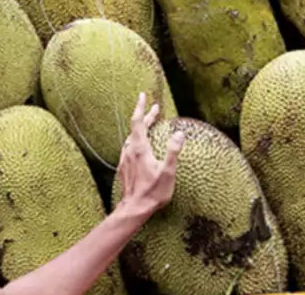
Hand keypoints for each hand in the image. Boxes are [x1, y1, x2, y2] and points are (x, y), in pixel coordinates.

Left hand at [115, 92, 184, 217]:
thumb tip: (179, 133)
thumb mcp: (167, 172)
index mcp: (140, 149)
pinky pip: (129, 147)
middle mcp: (130, 151)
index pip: (138, 122)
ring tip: (150, 125)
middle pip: (136, 128)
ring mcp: (125, 159)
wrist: (134, 209)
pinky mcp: (124, 167)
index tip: (143, 96)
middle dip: (145, 116)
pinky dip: (137, 140)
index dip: (141, 107)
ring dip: (141, 128)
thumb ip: (173, 151)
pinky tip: (141, 146)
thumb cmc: (152, 192)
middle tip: (155, 108)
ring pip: (132, 138)